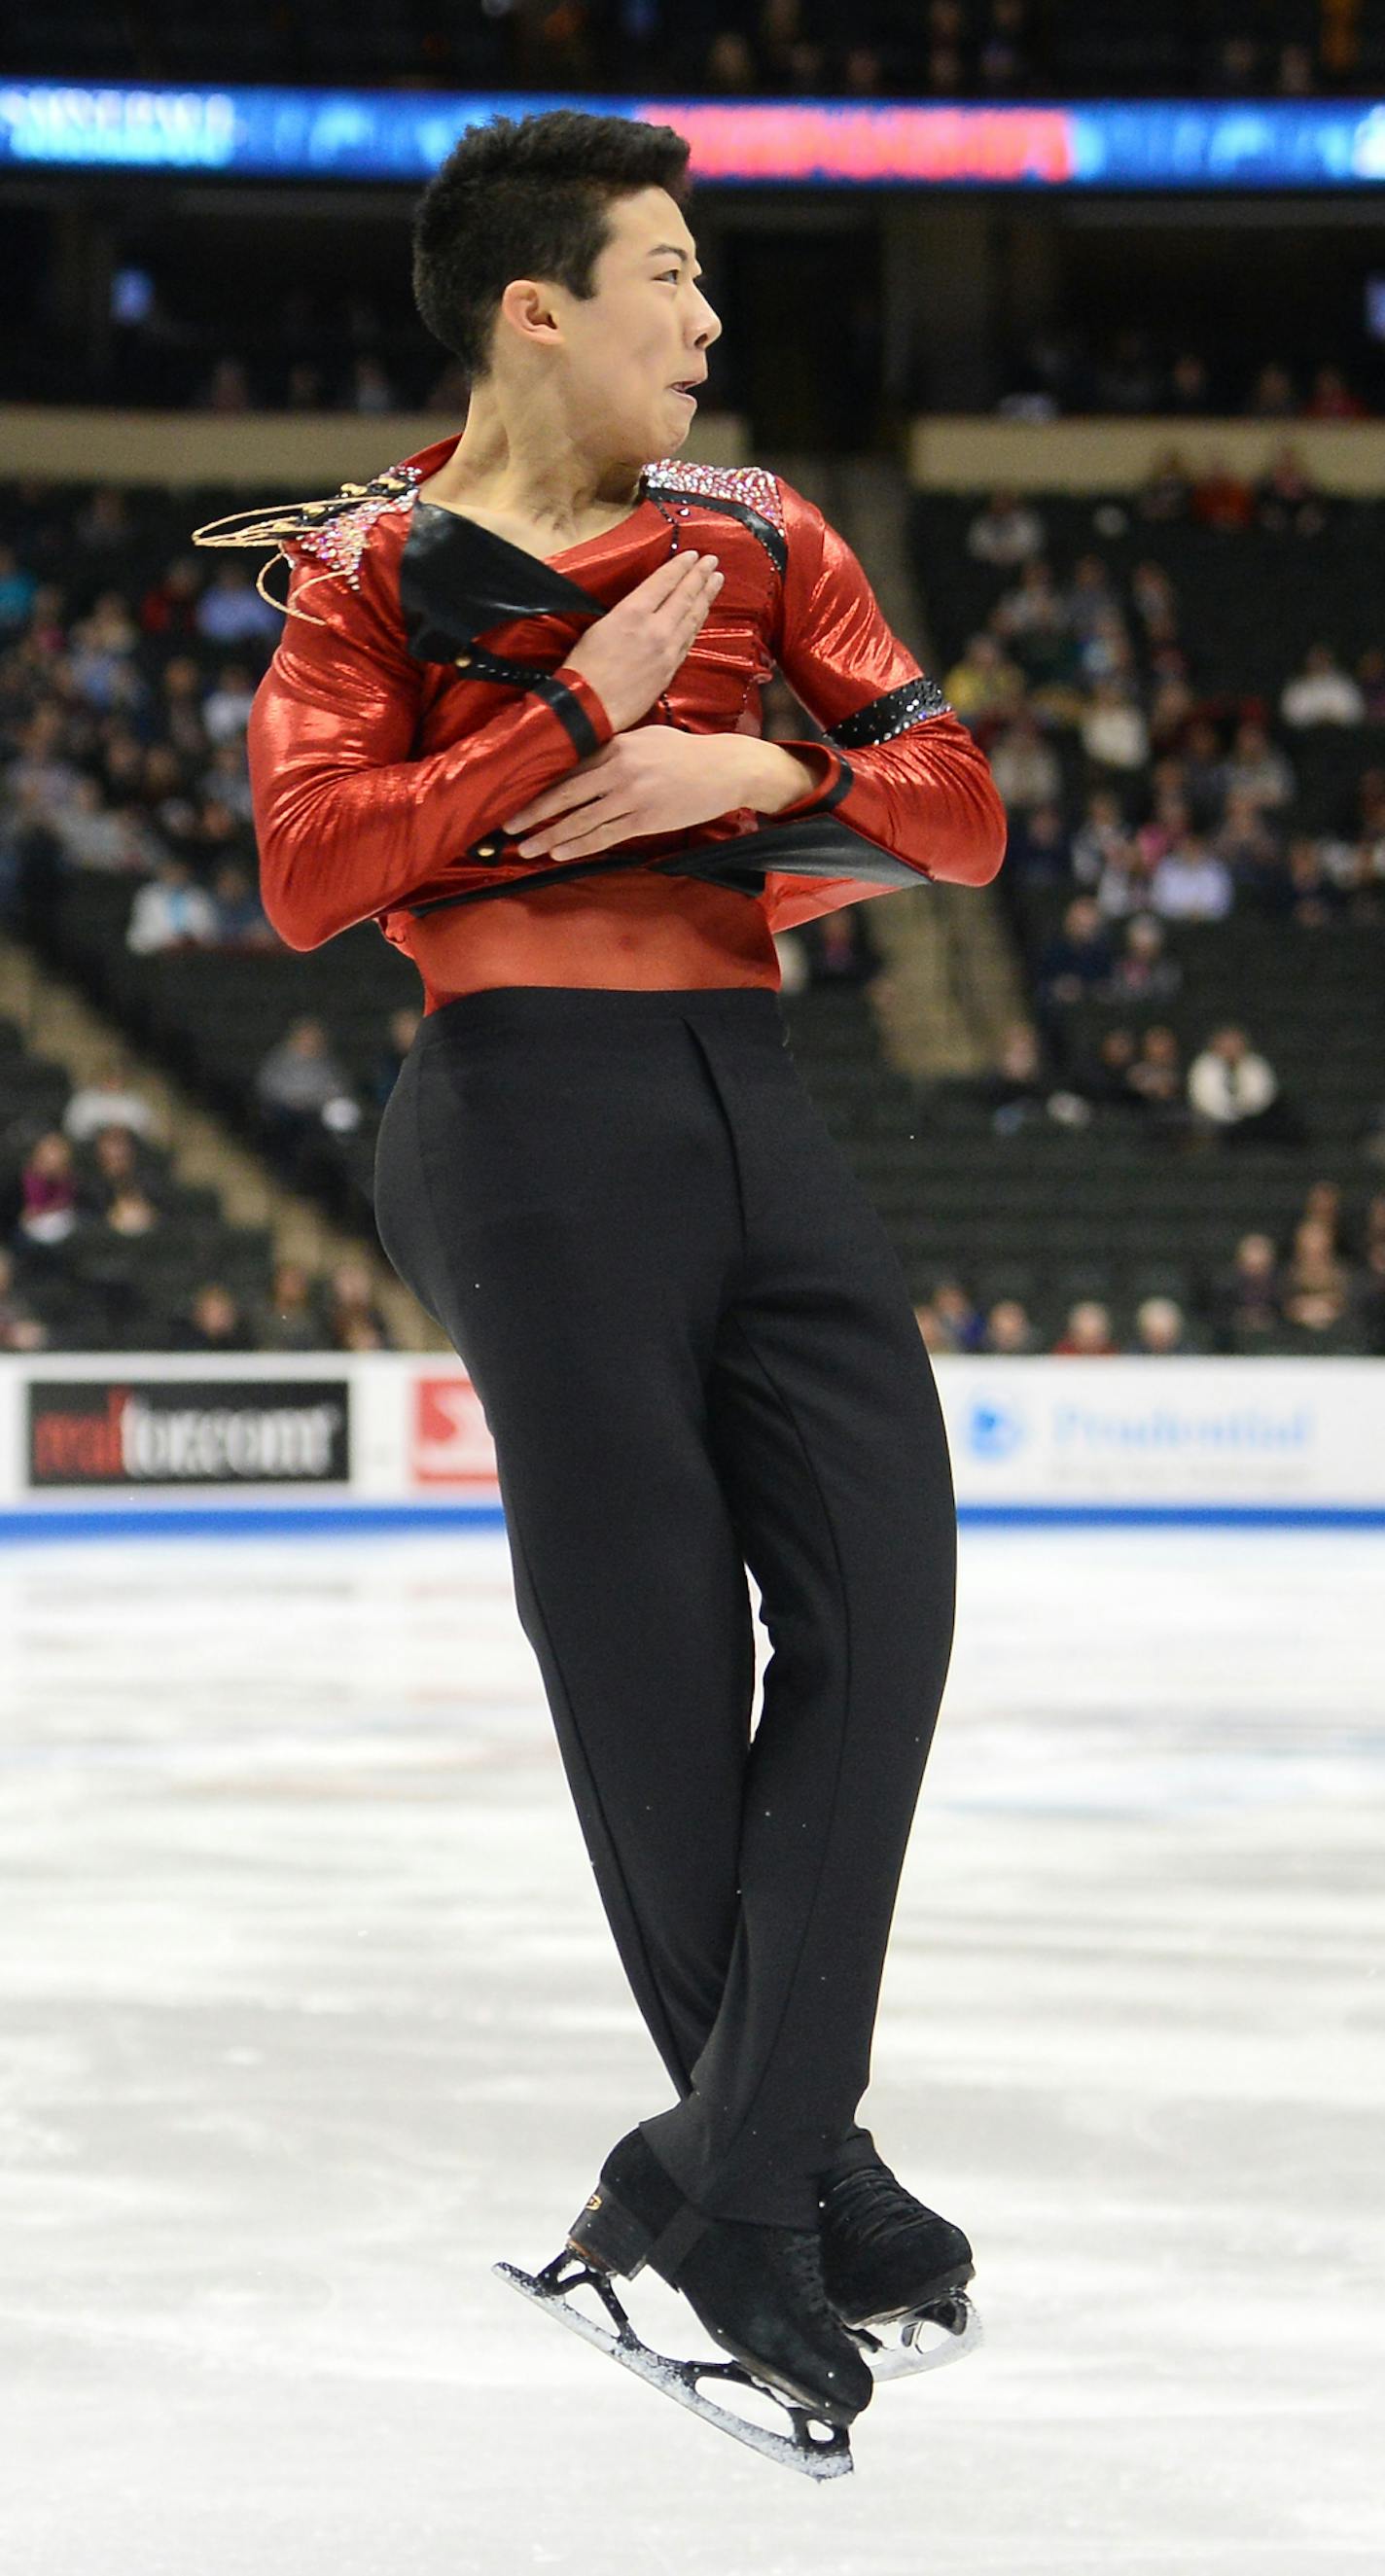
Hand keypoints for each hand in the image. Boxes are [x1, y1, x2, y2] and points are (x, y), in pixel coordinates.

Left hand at [504, 731, 818, 862]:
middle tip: (509, 828)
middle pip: (565, 795)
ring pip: (581, 821)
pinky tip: (559, 852)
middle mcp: (618, 770)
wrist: (724, 769)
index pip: (568, 769)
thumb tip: (584, 761)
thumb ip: (614, 748)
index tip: (516, 798)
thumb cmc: (685, 753)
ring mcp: (631, 797)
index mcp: (616, 746)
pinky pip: (604, 836)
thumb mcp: (646, 738)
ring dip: (550, 837)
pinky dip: (579, 845)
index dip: (540, 787)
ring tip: (527, 849)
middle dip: (534, 814)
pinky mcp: (645, 819)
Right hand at [562, 551, 723, 732]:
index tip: (693, 555)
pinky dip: (697, 623)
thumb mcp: (600, 626)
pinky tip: (702, 614)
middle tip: (713, 562)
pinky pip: (689, 640)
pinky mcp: (671, 669)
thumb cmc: (584, 666)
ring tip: (716, 581)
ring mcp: (667, 651)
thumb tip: (645, 604)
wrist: (590, 706)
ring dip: (706, 598)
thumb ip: (628, 612)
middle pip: (684, 597)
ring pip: (692, 618)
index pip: (664, 582)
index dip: (681, 567)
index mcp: (633, 612)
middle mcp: (656, 628)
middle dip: (700, 577)